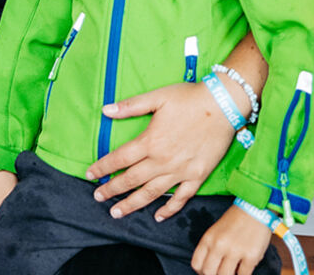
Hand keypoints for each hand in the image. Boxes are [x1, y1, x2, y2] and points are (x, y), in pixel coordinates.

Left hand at [87, 34, 260, 222]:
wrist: (223, 105)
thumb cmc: (189, 98)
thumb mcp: (157, 97)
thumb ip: (131, 106)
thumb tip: (106, 110)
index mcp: (150, 141)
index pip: (119, 159)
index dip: (103, 168)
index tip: (90, 175)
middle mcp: (162, 160)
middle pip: (131, 179)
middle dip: (112, 190)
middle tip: (98, 197)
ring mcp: (180, 171)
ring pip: (152, 193)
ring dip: (133, 204)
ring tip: (117, 212)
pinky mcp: (197, 176)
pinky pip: (181, 197)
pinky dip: (169, 209)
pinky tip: (158, 216)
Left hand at [191, 205, 271, 274]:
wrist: (255, 209)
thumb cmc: (235, 221)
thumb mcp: (215, 231)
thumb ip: (210, 248)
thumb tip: (208, 269)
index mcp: (208, 238)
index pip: (196, 264)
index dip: (201, 272)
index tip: (208, 272)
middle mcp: (219, 245)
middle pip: (208, 273)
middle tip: (221, 272)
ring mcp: (235, 251)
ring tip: (233, 271)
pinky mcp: (251, 256)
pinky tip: (243, 269)